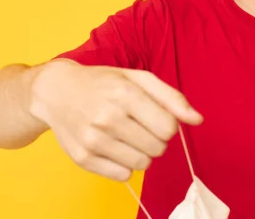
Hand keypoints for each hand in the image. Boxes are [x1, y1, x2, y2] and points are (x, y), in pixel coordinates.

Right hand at [28, 58, 202, 180]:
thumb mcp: (138, 78)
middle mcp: (108, 118)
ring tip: (128, 136)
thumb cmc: (103, 82)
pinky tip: (115, 147)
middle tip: (140, 125)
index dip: (167, 125)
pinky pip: (123, 176)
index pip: (168, 128)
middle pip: (158, 148)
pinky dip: (125, 165)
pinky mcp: (83, 158)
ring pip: (143, 164)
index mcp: (125, 94)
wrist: (57, 91)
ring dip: (142, 153)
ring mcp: (93, 140)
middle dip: (156, 139)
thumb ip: (171, 98)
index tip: (155, 117)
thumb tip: (198, 119)